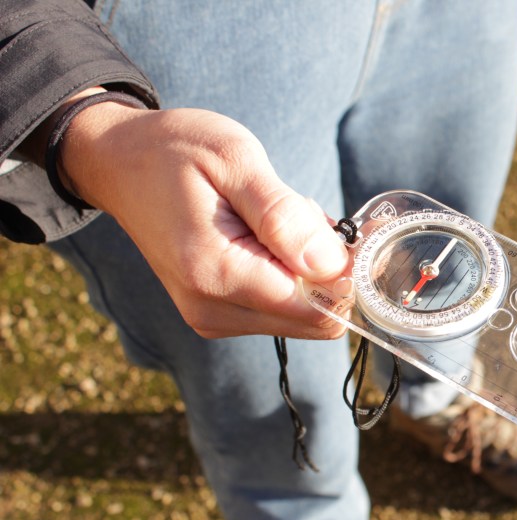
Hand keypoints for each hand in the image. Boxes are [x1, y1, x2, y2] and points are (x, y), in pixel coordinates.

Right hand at [58, 97, 348, 338]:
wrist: (119, 162)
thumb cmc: (175, 151)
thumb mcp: (236, 160)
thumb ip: (284, 217)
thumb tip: (332, 265)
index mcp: (217, 274)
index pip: (318, 309)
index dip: (346, 272)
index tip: (346, 227)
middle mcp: (213, 310)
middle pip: (316, 319)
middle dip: (327, 271)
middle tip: (300, 214)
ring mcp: (213, 318)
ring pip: (303, 316)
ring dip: (307, 270)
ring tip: (271, 220)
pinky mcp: (217, 316)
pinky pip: (280, 309)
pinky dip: (289, 274)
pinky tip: (264, 236)